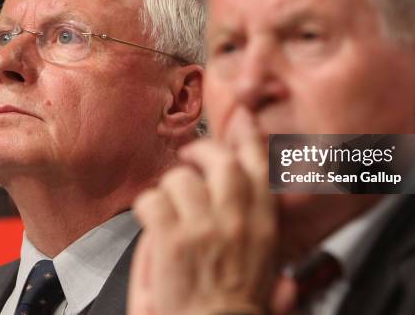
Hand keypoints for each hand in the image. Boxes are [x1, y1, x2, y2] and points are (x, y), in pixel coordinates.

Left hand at [128, 109, 277, 314]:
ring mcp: (204, 227)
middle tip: (190, 156)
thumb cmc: (234, 309)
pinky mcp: (173, 239)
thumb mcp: (267, 272)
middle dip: (202, 151)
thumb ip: (267, 240)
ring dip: (170, 188)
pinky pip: (153, 200)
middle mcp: (236, 219)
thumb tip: (267, 225)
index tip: (243, 119)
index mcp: (263, 225)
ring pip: (181, 179)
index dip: (250, 137)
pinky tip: (152, 221)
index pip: (260, 166)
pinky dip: (147, 206)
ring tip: (169, 207)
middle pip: (221, 161)